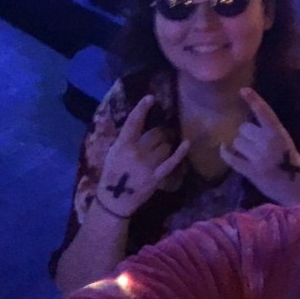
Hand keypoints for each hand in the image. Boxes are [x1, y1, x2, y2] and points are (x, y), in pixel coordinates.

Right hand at [96, 95, 189, 217]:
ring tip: (158, 151)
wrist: (115, 200)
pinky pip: (172, 161)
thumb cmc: (113, 173)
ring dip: (165, 146)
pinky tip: (187, 143)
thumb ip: (126, 139)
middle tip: (157, 137)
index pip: (133, 122)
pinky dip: (180, 152)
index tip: (150, 98)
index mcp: (122, 145)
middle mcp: (136, 153)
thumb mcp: (113, 152)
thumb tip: (141, 123)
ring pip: (165, 146)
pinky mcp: (157, 176)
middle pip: (155, 134)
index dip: (142, 108)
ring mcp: (148, 165)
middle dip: (158, 133)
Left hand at [220, 87, 299, 208]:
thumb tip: (248, 128)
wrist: (298, 191)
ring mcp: (258, 157)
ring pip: (237, 142)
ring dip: (240, 146)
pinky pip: (231, 158)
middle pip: (244, 128)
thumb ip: (270, 134)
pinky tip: (224, 150)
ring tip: (250, 153)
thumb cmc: (294, 166)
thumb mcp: (286, 144)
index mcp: (279, 133)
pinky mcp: (250, 171)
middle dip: (246, 134)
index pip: (265, 112)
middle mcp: (268, 142)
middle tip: (253, 143)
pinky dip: (226, 153)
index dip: (254, 100)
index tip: (243, 90)